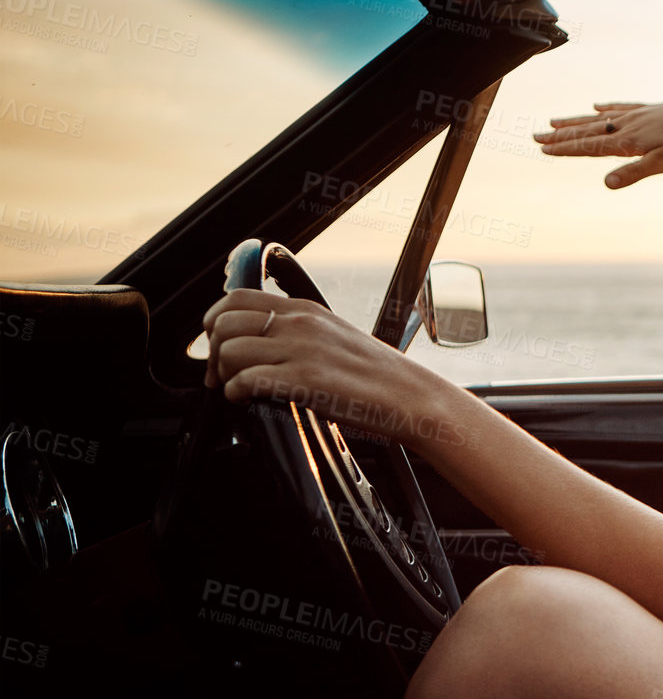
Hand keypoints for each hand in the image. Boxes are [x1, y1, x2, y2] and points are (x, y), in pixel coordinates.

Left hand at [202, 289, 461, 447]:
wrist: (413, 398)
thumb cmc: (379, 377)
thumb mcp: (335, 338)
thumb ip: (300, 334)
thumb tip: (263, 345)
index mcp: (306, 310)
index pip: (235, 297)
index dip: (215, 322)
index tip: (220, 347)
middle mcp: (300, 323)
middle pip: (223, 322)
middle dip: (212, 352)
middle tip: (221, 376)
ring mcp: (302, 350)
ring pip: (228, 351)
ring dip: (223, 375)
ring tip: (238, 390)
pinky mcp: (305, 381)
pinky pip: (245, 381)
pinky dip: (236, 394)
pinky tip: (248, 401)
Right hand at [533, 96, 662, 187]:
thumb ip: (634, 173)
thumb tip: (606, 184)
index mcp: (627, 140)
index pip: (589, 146)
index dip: (565, 149)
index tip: (543, 149)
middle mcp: (627, 124)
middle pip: (587, 130)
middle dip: (560, 135)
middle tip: (535, 136)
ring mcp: (637, 115)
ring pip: (599, 118)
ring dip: (575, 121)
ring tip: (554, 121)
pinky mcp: (649, 109)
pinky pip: (620, 107)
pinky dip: (606, 108)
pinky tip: (597, 105)